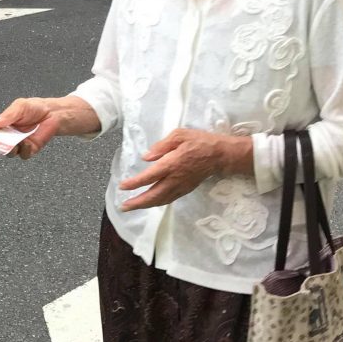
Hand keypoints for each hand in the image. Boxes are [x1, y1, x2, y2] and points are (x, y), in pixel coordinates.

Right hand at [0, 94, 98, 158]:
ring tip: (14, 141)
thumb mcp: (19, 106)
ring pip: (9, 152)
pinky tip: (26, 142)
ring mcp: (19, 143)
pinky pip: (23, 154)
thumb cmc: (35, 108)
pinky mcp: (30, 149)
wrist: (53, 113)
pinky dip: (23, 150)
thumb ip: (7, 116)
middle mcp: (9, 135)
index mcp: (4, 125)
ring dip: (10, 148)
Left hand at [118, 129, 248, 210]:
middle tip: (123, 206)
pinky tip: (151, 202)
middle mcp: (175, 179)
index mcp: (171, 164)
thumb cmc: (199, 141)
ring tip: (133, 206)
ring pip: (161, 200)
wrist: (220, 155)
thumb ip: (161, 146)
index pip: (149, 177)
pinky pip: (169, 199)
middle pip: (153, 195)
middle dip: (137, 202)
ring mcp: (181, 186)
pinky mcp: (186, 189)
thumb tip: (146, 157)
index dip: (134, 183)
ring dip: (146, 205)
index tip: (122, 186)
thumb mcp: (179, 135)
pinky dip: (158, 203)